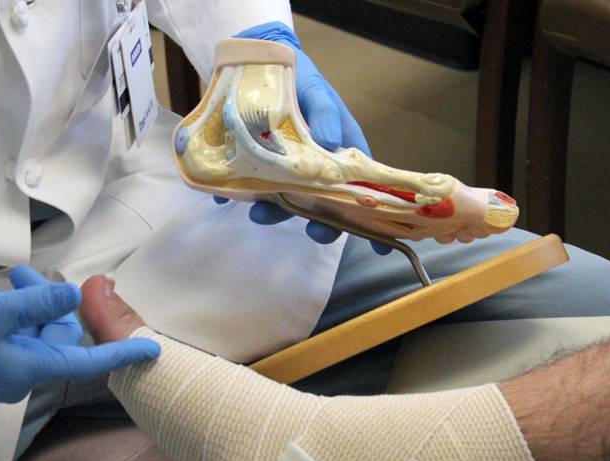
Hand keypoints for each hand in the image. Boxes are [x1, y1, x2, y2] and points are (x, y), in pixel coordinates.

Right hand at [0, 265, 160, 402]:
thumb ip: (39, 305)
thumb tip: (78, 297)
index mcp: (29, 370)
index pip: (88, 363)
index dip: (122, 353)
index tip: (154, 349)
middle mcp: (24, 376)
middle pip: (61, 339)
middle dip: (53, 305)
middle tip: (25, 278)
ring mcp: (8, 371)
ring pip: (40, 333)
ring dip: (33, 303)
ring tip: (12, 278)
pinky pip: (21, 337)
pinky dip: (19, 313)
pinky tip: (5, 291)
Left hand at [225, 22, 390, 253]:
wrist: (261, 65)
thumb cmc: (301, 79)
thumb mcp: (317, 92)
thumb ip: (326, 115)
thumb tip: (332, 141)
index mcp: (343, 151)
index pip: (366, 189)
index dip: (374, 217)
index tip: (383, 246)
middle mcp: (319, 168)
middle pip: (326, 204)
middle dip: (321, 222)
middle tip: (313, 231)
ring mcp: (288, 171)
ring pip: (287, 201)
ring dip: (275, 212)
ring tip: (259, 212)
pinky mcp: (259, 168)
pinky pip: (251, 187)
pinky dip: (239, 194)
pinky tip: (226, 195)